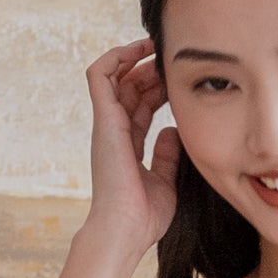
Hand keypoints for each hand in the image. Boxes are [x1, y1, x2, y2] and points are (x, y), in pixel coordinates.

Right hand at [84, 36, 182, 255]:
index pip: (140, 107)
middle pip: (129, 88)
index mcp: (128, 146)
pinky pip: (99, 74)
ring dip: (135, 58)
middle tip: (173, 61)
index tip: (178, 81)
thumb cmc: (144, 216)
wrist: (126, 229)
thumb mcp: (165, 181)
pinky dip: (116, 55)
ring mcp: (107, 124)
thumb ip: (167, 156)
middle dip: (150, 70)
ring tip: (157, 47)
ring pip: (115, 76)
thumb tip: (172, 131)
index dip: (158, 89)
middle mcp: (114, 131)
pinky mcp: (103, 118)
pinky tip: (139, 48)